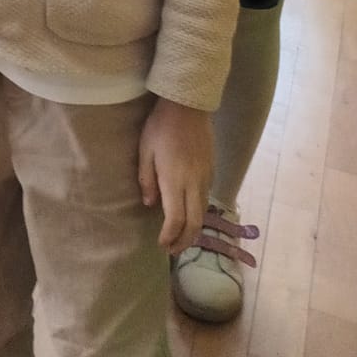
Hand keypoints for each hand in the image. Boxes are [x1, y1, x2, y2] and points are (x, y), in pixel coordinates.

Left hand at [138, 97, 213, 253]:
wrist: (188, 106)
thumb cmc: (160, 126)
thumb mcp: (145, 150)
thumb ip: (146, 179)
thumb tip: (149, 204)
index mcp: (175, 180)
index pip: (176, 219)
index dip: (170, 237)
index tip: (161, 245)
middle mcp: (194, 184)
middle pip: (194, 223)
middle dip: (184, 241)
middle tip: (173, 250)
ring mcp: (206, 178)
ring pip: (203, 213)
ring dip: (193, 229)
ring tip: (180, 237)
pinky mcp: (211, 171)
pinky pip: (206, 199)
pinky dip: (198, 213)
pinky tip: (188, 213)